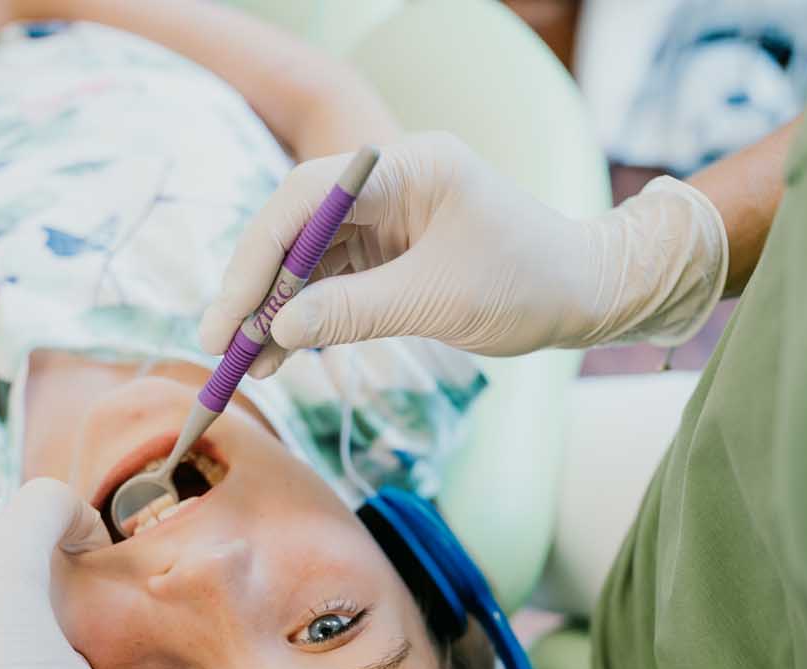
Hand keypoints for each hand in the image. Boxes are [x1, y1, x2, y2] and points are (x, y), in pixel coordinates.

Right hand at [198, 132, 728, 375]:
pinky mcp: (388, 252)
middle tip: (219, 342)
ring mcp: (386, 217)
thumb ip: (353, 312)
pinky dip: (305, 319)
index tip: (232, 313)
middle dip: (257, 286)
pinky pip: (331, 282)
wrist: (587, 294)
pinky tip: (277, 355)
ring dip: (276, 311)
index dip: (259, 256)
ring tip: (245, 363)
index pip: (306, 198)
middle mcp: (388, 183)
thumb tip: (277, 330)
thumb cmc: (529, 283)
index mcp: (406, 167)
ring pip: (307, 259)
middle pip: (296, 227)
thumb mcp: (436, 302)